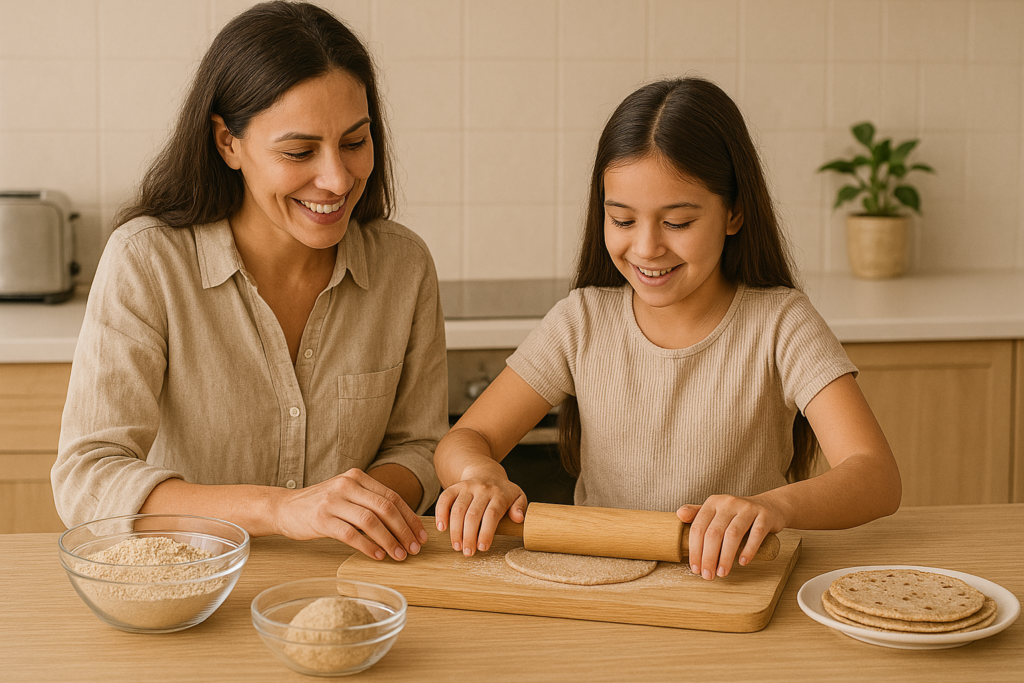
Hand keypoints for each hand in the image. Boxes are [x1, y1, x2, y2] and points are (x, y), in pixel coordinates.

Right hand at [273, 468, 427, 560]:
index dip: (410, 518)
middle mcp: (347, 485)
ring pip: (371, 522)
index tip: (421, 535)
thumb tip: (404, 524)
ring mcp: (333, 501)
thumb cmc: (321, 504)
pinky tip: (377, 556)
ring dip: (389, 541)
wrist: (285, 507)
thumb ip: (370, 502)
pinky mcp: (321, 519)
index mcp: (357, 477)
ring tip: (398, 555)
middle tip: (414, 549)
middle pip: (385, 508)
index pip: (392, 497)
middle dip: (404, 530)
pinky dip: (367, 546)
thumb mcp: (347, 495)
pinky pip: (351, 534)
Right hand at [435, 467, 526, 556]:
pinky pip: (445, 498)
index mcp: (499, 494)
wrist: (486, 472)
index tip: (482, 547)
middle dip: (469, 536)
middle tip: (468, 552)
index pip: (492, 514)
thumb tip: (518, 518)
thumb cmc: (503, 491)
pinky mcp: (455, 487)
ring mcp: (467, 487)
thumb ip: (520, 507)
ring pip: (458, 509)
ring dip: (455, 530)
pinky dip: (441, 513)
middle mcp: (482, 489)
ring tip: (457, 546)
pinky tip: (441, 527)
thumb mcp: (518, 496)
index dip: (486, 532)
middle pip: (473, 514)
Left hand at [677, 494, 785, 580]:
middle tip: (708, 576)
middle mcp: (728, 502)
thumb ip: (697, 514)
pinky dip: (748, 550)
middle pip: (714, 533)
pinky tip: (742, 562)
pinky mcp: (765, 516)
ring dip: (725, 557)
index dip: (695, 550)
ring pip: (732, 534)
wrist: (770, 507)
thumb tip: (679, 515)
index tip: (695, 569)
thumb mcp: (717, 512)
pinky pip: (755, 534)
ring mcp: (748, 508)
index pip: (698, 527)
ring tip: (722, 572)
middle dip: (709, 557)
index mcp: (713, 502)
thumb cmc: (737, 515)